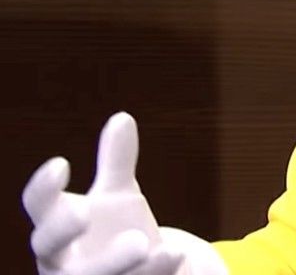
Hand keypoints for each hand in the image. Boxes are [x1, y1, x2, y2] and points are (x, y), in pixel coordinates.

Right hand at [23, 112, 182, 274]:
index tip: (62, 162)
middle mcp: (62, 260)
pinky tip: (176, 256)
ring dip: (117, 263)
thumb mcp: (117, 197)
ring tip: (147, 242)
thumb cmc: (116, 232)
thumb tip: (122, 116)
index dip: (44, 188)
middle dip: (62, 230)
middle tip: (84, 211)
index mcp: (57, 228)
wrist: (142, 272)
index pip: (38, 207)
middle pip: (49, 248)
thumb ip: (117, 163)